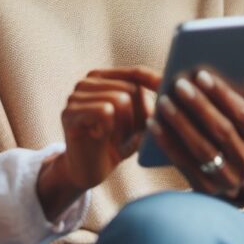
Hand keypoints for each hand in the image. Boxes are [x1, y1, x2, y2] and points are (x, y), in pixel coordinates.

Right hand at [37, 67, 159, 220]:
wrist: (88, 170)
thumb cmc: (116, 144)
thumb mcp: (137, 123)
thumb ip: (150, 106)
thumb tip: (170, 94)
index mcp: (105, 77)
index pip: (136, 73)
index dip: (156, 81)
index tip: (175, 88)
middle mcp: (88, 80)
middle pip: (131, 88)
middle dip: (138, 117)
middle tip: (126, 136)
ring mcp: (76, 94)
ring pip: (120, 99)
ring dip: (124, 127)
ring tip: (113, 137)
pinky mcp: (69, 112)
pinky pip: (105, 111)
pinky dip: (109, 129)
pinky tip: (99, 136)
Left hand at [148, 70, 243, 199]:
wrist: (233, 182)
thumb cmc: (240, 139)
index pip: (243, 114)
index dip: (222, 94)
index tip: (201, 74)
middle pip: (222, 130)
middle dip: (199, 105)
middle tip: (179, 84)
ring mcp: (228, 180)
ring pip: (201, 147)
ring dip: (180, 122)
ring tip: (163, 100)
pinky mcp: (205, 188)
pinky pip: (183, 162)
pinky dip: (166, 141)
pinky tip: (153, 122)